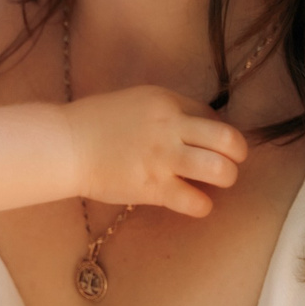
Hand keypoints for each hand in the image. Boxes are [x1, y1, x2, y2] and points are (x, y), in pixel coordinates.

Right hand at [63, 87, 248, 216]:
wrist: (67, 145)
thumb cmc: (98, 122)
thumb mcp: (138, 101)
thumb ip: (169, 110)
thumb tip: (203, 129)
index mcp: (166, 101)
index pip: (213, 115)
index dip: (217, 132)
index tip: (209, 143)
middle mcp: (170, 127)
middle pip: (230, 140)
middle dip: (237, 154)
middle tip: (228, 162)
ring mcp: (163, 159)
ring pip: (220, 171)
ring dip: (226, 178)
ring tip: (215, 182)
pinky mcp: (153, 188)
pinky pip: (196, 202)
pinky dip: (202, 205)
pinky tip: (193, 201)